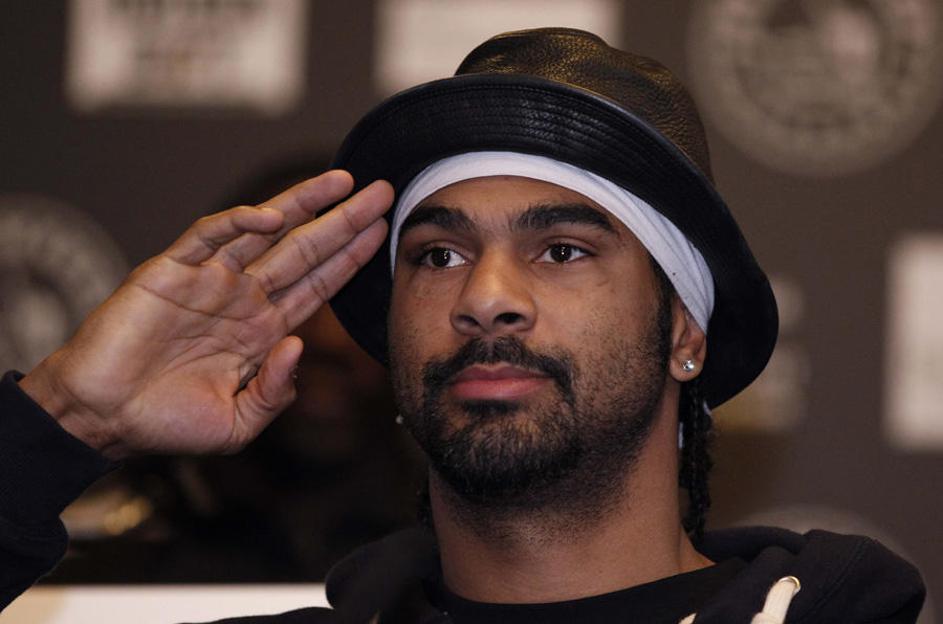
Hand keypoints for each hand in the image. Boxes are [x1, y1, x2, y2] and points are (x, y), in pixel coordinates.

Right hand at [19, 170, 392, 458]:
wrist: (101, 419)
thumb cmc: (166, 423)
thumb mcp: (237, 424)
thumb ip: (275, 391)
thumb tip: (298, 346)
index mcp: (263, 329)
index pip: (318, 286)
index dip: (350, 258)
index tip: (382, 233)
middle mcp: (243, 298)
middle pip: (305, 250)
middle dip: (344, 221)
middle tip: (381, 192)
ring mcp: (209, 280)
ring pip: (265, 231)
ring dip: (303, 204)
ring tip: (341, 181)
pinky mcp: (170, 271)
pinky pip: (209, 237)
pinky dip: (238, 222)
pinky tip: (273, 215)